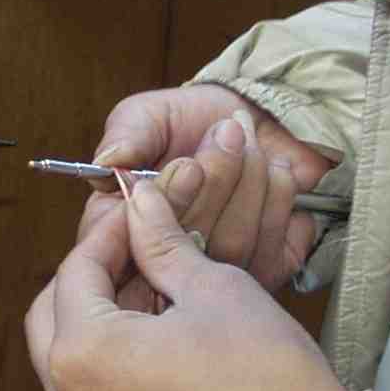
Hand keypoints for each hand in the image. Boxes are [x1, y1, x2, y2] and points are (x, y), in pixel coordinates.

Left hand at [27, 180, 349, 390]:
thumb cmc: (266, 373)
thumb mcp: (212, 288)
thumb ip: (161, 243)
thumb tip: (141, 203)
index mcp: (83, 357)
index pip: (74, 273)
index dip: (108, 234)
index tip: (137, 214)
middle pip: (51, 323)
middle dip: (87, 281)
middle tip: (132, 254)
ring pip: (70, 372)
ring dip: (97, 330)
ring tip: (149, 301)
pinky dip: (116, 379)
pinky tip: (161, 357)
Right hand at [87, 86, 337, 294]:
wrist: (253, 120)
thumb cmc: (191, 120)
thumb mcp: (151, 115)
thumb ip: (129, 134)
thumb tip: (107, 161)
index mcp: (127, 230)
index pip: (138, 242)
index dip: (170, 204)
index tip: (189, 164)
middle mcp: (168, 264)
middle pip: (190, 247)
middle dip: (218, 180)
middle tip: (228, 131)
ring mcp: (220, 275)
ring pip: (237, 246)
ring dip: (252, 181)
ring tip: (250, 143)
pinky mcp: (268, 271)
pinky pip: (277, 245)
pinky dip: (281, 198)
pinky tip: (275, 171)